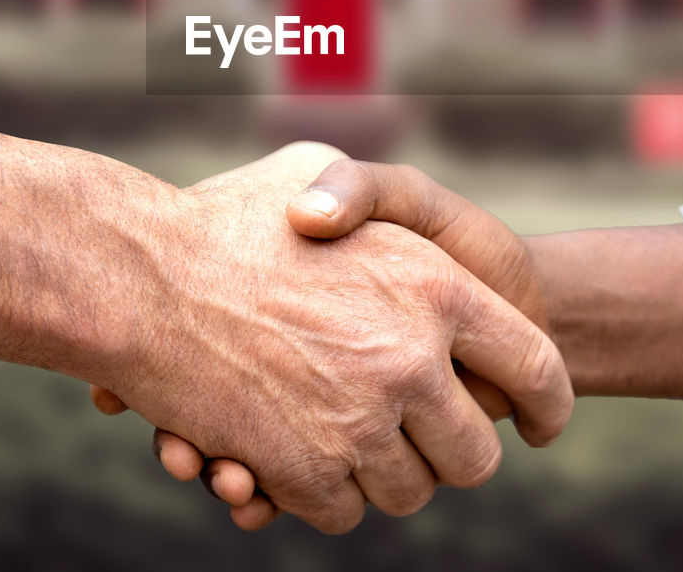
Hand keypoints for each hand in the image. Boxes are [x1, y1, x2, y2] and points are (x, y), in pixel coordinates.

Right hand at [0, 131, 571, 534]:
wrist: (135, 274)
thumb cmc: (225, 216)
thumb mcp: (316, 169)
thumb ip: (376, 202)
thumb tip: (413, 253)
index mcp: (435, 285)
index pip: (538, 367)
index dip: (547, 403)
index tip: (538, 424)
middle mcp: (411, 358)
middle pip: (474, 456)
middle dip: (446, 453)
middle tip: (412, 434)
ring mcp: (359, 422)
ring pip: (408, 493)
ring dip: (377, 473)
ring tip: (336, 428)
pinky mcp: (305, 470)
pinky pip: (340, 512)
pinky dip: (316, 491)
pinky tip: (283, 443)